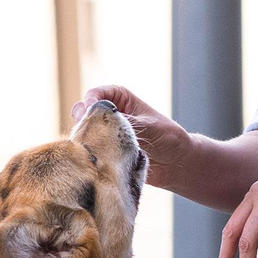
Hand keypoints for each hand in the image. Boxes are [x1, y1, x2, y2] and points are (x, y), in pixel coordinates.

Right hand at [75, 85, 194, 191]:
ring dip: (86, 138)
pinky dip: (89, 152)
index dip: (90, 102)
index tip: (91, 114)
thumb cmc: (167, 137)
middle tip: (89, 133)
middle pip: (82, 111)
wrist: (175, 163)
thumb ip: (126, 122)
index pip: (95, 93)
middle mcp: (108, 112)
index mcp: (119, 97)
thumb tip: (102, 121)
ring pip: (83, 131)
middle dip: (83, 121)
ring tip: (96, 147)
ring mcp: (104, 132)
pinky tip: (96, 158)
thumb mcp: (148, 126)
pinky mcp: (104, 149)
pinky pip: (88, 149)